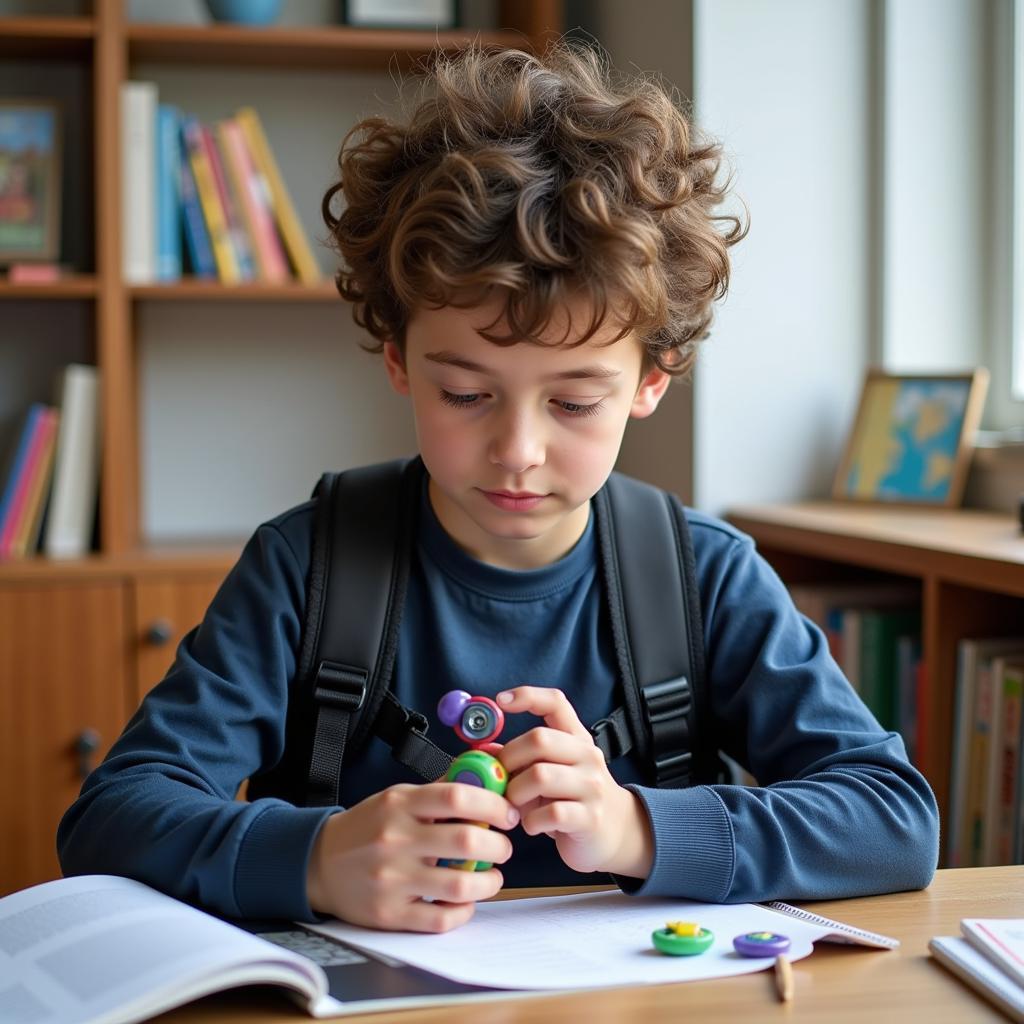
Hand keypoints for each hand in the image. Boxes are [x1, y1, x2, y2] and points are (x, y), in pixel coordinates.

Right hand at [306, 782, 518, 931]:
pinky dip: (464, 910)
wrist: (318, 863)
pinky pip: (441, 918)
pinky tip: (466, 900)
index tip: (506, 813)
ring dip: (489, 881)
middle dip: (498, 845)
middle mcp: (396, 840)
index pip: (458, 796)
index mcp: (400, 805)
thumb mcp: (397, 798)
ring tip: (491, 876)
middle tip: (502, 847)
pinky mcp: (390, 914)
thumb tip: (485, 777)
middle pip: (466, 839)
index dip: (492, 804)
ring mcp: (393, 880)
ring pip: (460, 884)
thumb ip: (439, 791)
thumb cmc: (367, 828)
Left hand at [496, 686, 653, 878]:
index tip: (500, 701)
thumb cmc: (572, 798)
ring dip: (516, 792)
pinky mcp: (590, 817)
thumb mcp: (550, 771)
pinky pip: (551, 813)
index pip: (556, 702)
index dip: (527, 696)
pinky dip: (531, 821)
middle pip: (540, 739)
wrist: (617, 832)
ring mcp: (592, 786)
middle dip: (509, 758)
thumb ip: (520, 759)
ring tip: (513, 804)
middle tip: (499, 777)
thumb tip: (485, 750)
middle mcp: (587, 756)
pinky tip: (532, 825)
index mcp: (576, 738)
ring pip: (541, 776)